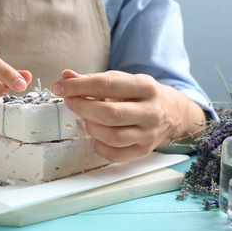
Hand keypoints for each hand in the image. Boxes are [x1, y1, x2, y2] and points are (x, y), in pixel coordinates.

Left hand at [51, 70, 204, 161]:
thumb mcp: (123, 80)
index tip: (58, 87)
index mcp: (146, 87)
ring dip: (90, 127)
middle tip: (69, 102)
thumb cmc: (140, 95)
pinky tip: (96, 135)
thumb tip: (65, 75)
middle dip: (82, 108)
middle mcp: (151, 112)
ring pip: (111, 136)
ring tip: (85, 118)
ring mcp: (149, 135)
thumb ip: (93, 79)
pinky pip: (115, 155)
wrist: (173, 113)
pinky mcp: (144, 152)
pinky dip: (98, 146)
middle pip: (109, 114)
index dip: (78, 86)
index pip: (107, 85)